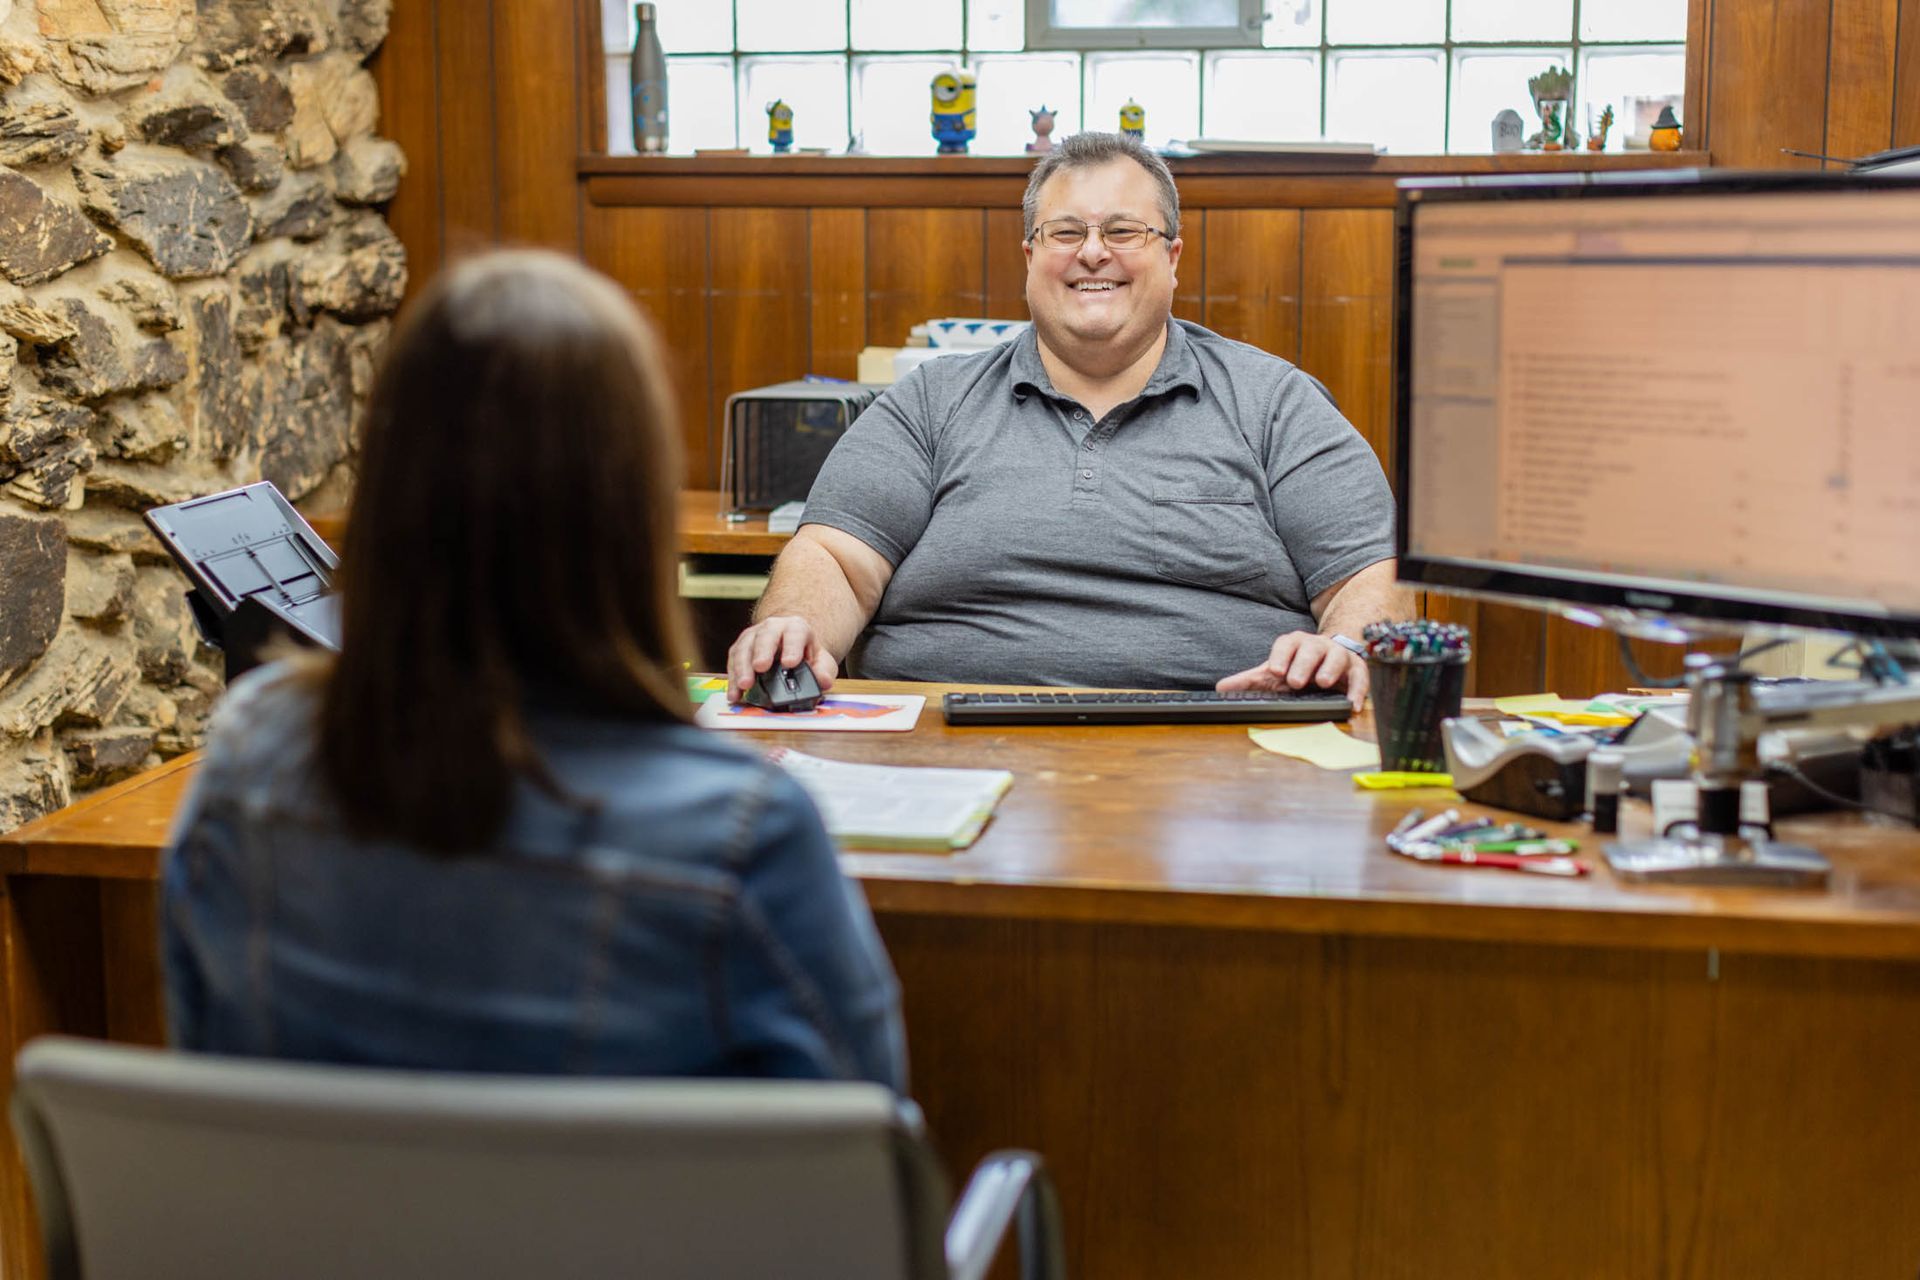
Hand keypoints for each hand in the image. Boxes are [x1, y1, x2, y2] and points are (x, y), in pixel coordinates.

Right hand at [726, 616, 839, 702]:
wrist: (788, 646)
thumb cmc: (804, 654)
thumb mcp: (821, 661)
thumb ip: (824, 671)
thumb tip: (824, 681)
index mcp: (796, 628)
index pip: (794, 633)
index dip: (792, 647)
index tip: (790, 663)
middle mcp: (772, 627)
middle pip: (765, 636)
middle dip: (762, 652)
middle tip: (760, 668)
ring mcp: (753, 636)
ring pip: (744, 647)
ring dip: (742, 667)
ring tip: (744, 685)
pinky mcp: (739, 649)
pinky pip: (732, 661)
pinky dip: (732, 679)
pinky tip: (734, 694)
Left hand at [1217, 632, 1368, 709]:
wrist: (1328, 658)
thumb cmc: (1297, 666)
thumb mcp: (1273, 673)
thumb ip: (1249, 680)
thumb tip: (1221, 688)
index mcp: (1295, 644)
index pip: (1286, 644)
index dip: (1280, 656)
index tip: (1273, 670)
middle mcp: (1316, 646)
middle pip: (1311, 649)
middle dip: (1303, 664)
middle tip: (1295, 681)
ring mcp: (1337, 655)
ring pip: (1336, 657)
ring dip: (1330, 669)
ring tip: (1323, 682)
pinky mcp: (1356, 669)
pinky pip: (1360, 677)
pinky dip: (1357, 690)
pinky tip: (1352, 705)